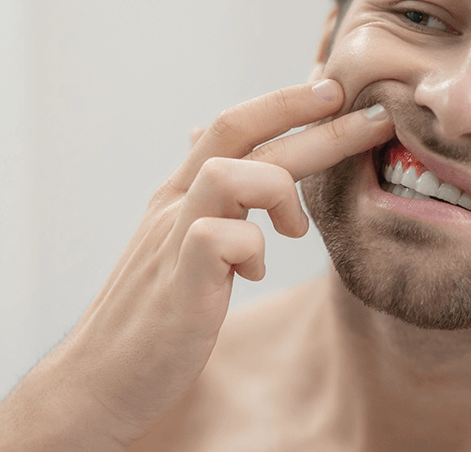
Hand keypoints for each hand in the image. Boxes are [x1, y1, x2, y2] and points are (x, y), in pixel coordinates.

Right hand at [0, 80, 392, 450]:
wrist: (95, 381)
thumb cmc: (148, 318)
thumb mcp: (174, 246)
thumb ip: (201, 199)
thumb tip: (207, 149)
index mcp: (179, 196)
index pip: (232, 125)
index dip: (285, 102)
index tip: (335, 89)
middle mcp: (174, 206)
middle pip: (242, 137)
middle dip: (316, 122)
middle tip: (374, 116)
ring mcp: (171, 241)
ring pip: (227, 172)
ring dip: (279, 188)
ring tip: (296, 229)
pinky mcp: (178, 284)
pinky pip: (219, 238)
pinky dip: (251, 248)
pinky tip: (251, 274)